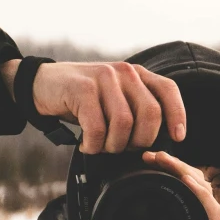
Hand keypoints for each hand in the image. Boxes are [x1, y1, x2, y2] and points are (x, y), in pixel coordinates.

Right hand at [0, 58, 185, 154]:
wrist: (42, 85)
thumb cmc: (81, 100)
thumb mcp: (113, 99)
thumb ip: (134, 110)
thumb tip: (155, 144)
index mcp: (136, 74)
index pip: (168, 91)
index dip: (177, 116)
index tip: (178, 138)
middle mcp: (123, 72)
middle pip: (150, 114)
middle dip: (139, 140)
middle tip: (121, 147)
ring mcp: (103, 78)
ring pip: (124, 124)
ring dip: (113, 145)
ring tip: (100, 146)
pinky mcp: (82, 89)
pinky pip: (97, 127)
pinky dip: (93, 145)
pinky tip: (86, 145)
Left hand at [131, 153, 219, 219]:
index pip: (178, 191)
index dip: (165, 172)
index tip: (144, 161)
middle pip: (191, 182)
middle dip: (173, 164)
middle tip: (150, 154)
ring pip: (202, 188)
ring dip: (184, 169)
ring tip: (163, 158)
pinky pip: (211, 209)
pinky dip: (200, 191)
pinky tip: (186, 179)